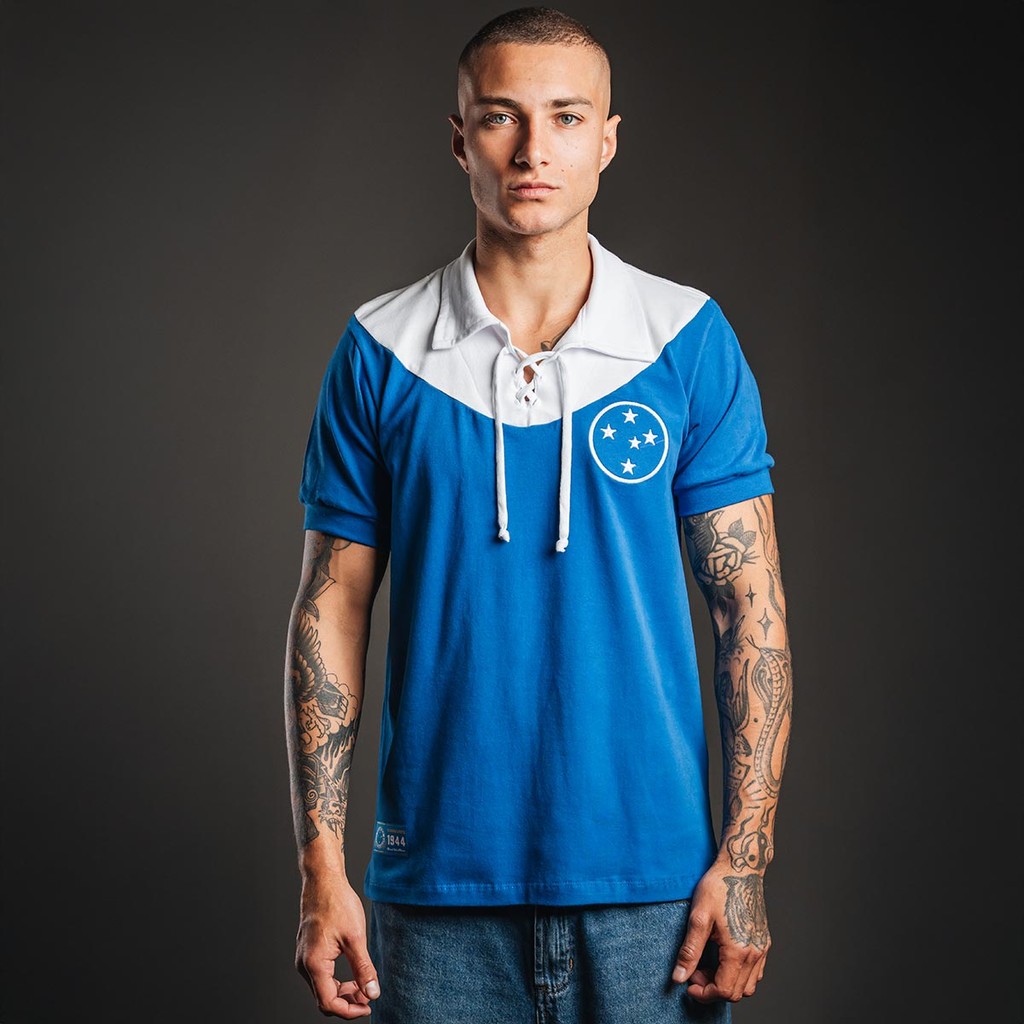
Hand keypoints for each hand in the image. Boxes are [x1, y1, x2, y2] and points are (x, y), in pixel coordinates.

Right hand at [294, 871, 380, 1017]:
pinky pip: (320, 976)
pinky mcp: (307, 952)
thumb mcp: (356, 937)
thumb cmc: (337, 904)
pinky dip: (336, 981)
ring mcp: (304, 958)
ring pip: (322, 988)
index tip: (368, 1005)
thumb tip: (372, 992)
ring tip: (363, 985)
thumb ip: (364, 968)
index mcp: (314, 963)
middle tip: (369, 995)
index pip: (329, 1003)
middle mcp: (304, 964)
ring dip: (342, 992)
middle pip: (324, 999)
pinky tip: (352, 974)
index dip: (349, 1010)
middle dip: (348, 1002)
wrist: (323, 881)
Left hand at [671, 862, 770, 1003]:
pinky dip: (739, 975)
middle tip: (694, 972)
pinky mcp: (764, 942)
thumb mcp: (698, 918)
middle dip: (712, 989)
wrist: (741, 868)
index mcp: (738, 951)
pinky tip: (722, 958)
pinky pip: (755, 972)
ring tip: (708, 965)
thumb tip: (679, 977)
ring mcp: (762, 948)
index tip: (688, 983)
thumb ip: (690, 951)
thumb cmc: (719, 887)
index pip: (723, 991)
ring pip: (748, 986)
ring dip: (726, 983)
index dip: (703, 993)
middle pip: (736, 992)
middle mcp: (755, 954)